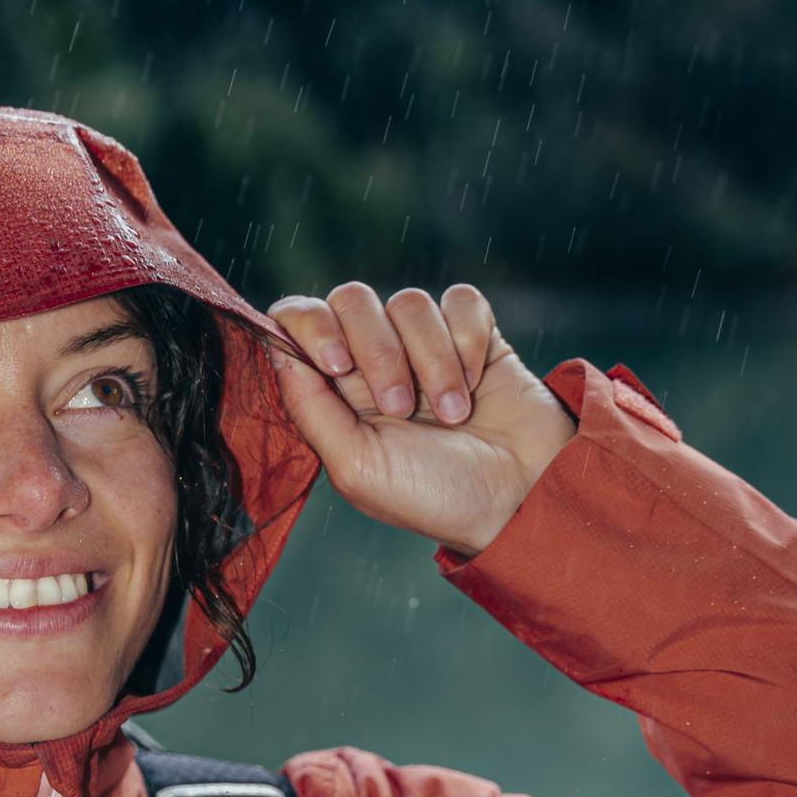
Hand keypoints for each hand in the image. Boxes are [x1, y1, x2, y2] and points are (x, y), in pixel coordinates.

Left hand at [263, 281, 574, 559]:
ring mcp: (423, 343)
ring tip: (453, 413)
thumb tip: (274, 345)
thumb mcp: (357, 467)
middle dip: (378, 352)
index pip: (296, 320)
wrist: (523, 497)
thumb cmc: (436, 496)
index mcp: (334, 392)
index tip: (337, 365)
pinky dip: (468, 341)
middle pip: (351, 299)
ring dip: (432, 361)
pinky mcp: (473, 332)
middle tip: (404, 407)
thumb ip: (309, 408)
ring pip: (409, 302)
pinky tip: (477, 383)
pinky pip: (459, 300)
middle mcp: (373, 360)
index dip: (308, 326)